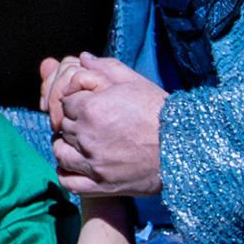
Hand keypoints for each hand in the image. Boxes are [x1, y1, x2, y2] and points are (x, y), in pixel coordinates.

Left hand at [44, 54, 167, 198]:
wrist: (183, 147)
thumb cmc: (160, 113)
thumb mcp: (135, 82)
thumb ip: (105, 68)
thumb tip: (83, 58)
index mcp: (91, 108)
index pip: (65, 101)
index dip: (77, 101)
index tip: (90, 105)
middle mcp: (87, 136)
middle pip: (63, 126)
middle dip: (73, 122)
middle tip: (92, 123)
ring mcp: (92, 164)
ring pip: (60, 153)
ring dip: (66, 146)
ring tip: (83, 143)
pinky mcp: (100, 185)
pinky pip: (68, 180)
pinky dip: (67, 173)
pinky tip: (78, 165)